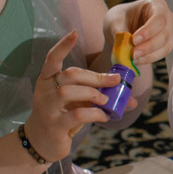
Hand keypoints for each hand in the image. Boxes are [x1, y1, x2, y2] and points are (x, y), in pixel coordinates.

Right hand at [24, 32, 117, 159]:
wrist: (41, 141)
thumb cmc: (61, 116)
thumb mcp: (77, 102)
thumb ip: (98, 96)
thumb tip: (130, 99)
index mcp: (48, 79)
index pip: (52, 58)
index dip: (63, 45)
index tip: (75, 32)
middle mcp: (45, 90)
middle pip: (70, 75)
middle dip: (96, 77)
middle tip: (114, 81)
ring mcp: (47, 107)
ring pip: (69, 92)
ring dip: (93, 94)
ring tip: (105, 102)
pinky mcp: (54, 124)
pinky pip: (76, 114)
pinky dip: (94, 114)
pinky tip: (102, 116)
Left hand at [105, 0, 172, 64]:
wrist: (122, 28)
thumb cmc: (120, 18)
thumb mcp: (114, 21)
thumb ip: (119, 32)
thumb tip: (124, 48)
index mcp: (156, 5)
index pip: (159, 18)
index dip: (148, 31)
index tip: (134, 40)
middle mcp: (167, 17)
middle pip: (165, 34)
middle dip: (149, 46)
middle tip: (133, 54)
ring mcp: (170, 31)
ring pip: (165, 46)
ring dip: (150, 55)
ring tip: (133, 59)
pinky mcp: (167, 44)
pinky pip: (162, 53)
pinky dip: (149, 58)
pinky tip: (137, 60)